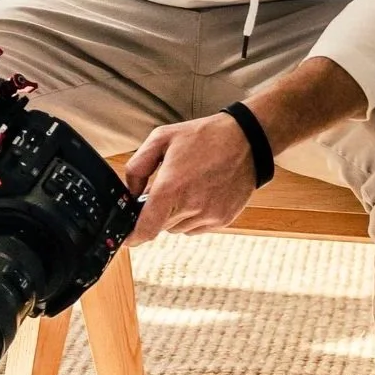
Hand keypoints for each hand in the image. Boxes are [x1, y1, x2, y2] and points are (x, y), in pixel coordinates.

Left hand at [123, 113, 254, 239]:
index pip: (146, 228)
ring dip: (175, 214)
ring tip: (187, 187)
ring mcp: (209, 215)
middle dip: (156, 213)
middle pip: (160, 226)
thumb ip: (137, 166)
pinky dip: (192, 216)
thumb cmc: (204, 137)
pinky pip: (196, 227)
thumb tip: (132, 192)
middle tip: (165, 190)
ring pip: (178, 228)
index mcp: (172, 187)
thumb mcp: (161, 138)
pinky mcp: (222, 220)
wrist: (247, 141)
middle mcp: (191, 206)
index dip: (133, 237)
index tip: (127, 238)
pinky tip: (201, 193)